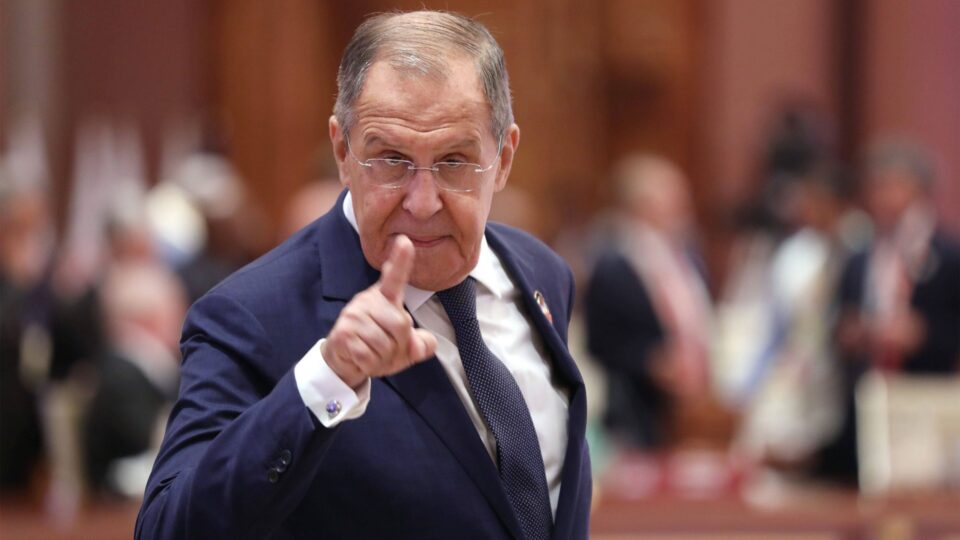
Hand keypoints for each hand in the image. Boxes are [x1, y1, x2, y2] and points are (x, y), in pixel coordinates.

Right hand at [322, 235, 437, 388]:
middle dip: (398, 346)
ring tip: (371, 352)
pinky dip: (370, 364)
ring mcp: (353, 315)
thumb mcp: (404, 349)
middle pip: (402, 326)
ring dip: (383, 358)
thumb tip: (428, 343)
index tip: (404, 241)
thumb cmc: (375, 349)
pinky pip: (369, 356)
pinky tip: (361, 358)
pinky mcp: (343, 332)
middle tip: (385, 349)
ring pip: (385, 344)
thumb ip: (421, 345)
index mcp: (385, 299)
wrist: (344, 361)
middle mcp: (368, 301)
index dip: (400, 260)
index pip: (395, 278)